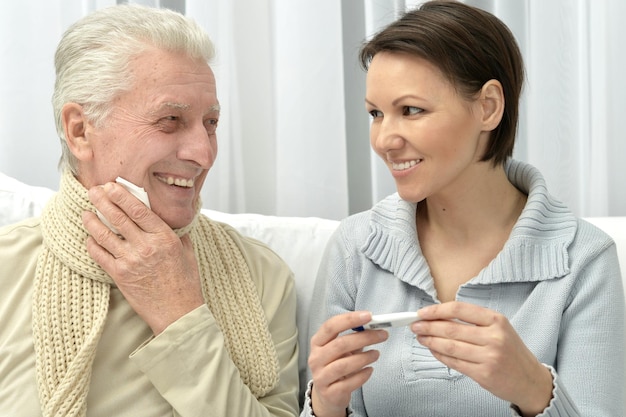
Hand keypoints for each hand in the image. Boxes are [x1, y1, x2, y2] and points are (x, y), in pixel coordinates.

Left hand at [82, 181, 204, 334]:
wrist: (178, 312)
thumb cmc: (185, 283)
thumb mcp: (186, 251)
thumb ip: (175, 233)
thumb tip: (166, 219)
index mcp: (164, 237)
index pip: (138, 210)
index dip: (122, 195)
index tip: (112, 186)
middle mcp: (146, 247)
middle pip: (118, 218)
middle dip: (103, 201)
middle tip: (93, 191)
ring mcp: (130, 261)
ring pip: (104, 235)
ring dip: (92, 221)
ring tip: (86, 212)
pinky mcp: (120, 275)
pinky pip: (100, 255)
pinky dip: (92, 244)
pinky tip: (90, 237)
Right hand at [308, 311, 387, 416]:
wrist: (327, 395)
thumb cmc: (336, 366)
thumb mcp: (340, 350)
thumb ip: (353, 337)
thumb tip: (372, 325)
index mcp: (317, 342)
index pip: (331, 326)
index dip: (349, 319)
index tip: (369, 315)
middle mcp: (316, 358)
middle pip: (340, 344)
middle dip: (364, 338)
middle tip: (382, 335)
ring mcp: (321, 376)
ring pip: (344, 365)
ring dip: (364, 357)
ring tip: (377, 354)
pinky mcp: (329, 393)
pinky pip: (349, 383)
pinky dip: (362, 375)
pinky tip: (370, 370)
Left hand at [412, 301, 552, 415]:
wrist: (530, 380)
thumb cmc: (511, 351)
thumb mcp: (499, 328)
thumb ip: (472, 321)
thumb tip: (438, 316)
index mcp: (496, 320)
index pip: (459, 309)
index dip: (436, 310)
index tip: (422, 312)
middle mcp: (494, 337)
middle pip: (451, 328)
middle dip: (428, 326)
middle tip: (415, 325)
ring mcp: (489, 356)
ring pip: (450, 346)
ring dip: (430, 341)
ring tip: (421, 338)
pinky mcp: (484, 374)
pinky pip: (454, 363)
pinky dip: (440, 356)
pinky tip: (433, 351)